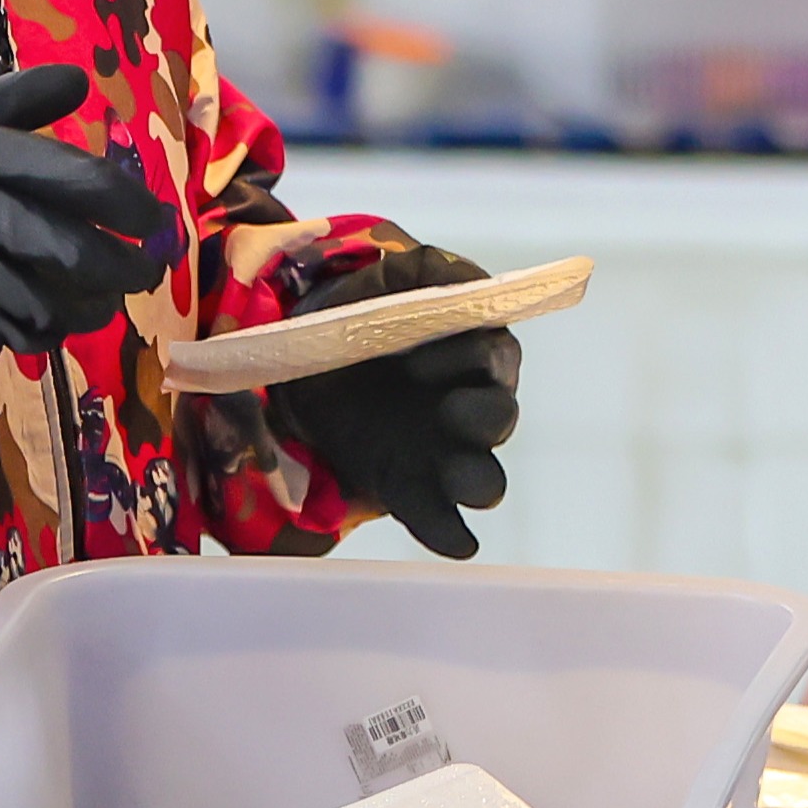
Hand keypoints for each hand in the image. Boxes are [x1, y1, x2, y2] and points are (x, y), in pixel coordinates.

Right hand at [0, 63, 174, 351]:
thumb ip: (8, 102)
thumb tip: (80, 81)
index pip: (54, 170)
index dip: (117, 197)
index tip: (155, 216)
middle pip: (43, 237)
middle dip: (108, 261)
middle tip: (146, 271)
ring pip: (19, 291)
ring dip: (75, 306)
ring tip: (107, 306)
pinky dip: (27, 331)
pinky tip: (53, 328)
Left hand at [290, 239, 526, 557]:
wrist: (308, 363)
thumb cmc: (364, 314)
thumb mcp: (391, 278)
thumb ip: (428, 268)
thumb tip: (456, 275)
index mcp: (472, 354)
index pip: (493, 358)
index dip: (466, 358)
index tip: (417, 357)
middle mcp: (470, 409)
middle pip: (499, 421)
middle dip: (483, 418)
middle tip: (447, 411)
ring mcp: (443, 455)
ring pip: (485, 478)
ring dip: (477, 479)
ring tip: (457, 477)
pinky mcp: (411, 491)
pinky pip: (443, 522)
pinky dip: (452, 533)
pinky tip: (455, 539)